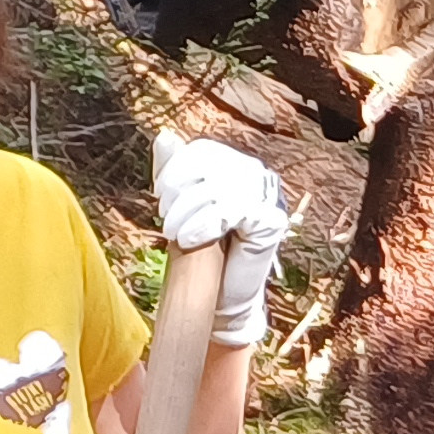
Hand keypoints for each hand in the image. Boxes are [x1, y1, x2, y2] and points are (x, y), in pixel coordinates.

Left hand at [153, 133, 291, 348]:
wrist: (220, 298)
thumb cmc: (202, 253)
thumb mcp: (182, 207)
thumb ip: (175, 172)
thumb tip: (164, 136)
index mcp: (235, 167)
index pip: (203, 151)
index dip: (176, 170)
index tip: (160, 195)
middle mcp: (256, 176)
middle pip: (210, 168)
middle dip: (179, 194)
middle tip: (167, 221)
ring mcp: (267, 197)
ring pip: (219, 189)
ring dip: (187, 213)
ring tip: (174, 235)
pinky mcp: (272, 220)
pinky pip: (234, 209)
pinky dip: (205, 224)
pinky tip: (191, 240)